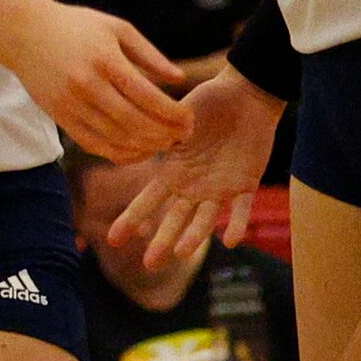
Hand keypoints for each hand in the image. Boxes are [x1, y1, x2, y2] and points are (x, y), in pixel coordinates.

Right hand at [0, 0, 190, 161]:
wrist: (24, 32)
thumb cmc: (76, 26)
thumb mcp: (116, 28)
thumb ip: (149, 54)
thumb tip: (180, 78)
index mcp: (105, 60)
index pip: (147, 96)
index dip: (173, 113)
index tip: (190, 119)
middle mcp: (87, 85)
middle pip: (135, 122)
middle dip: (165, 134)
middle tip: (184, 136)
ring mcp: (71, 104)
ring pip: (116, 138)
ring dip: (146, 147)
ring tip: (165, 144)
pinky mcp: (60, 117)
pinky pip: (94, 145)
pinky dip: (119, 153)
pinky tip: (138, 150)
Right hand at [111, 66, 284, 270]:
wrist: (246, 96)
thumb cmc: (209, 101)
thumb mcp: (178, 118)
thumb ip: (161, 135)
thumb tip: (136, 139)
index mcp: (174, 171)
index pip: (148, 200)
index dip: (132, 218)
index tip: (113, 239)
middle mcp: (194, 186)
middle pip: (175, 219)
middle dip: (162, 241)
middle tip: (149, 264)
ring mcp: (219, 188)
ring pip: (205, 219)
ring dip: (194, 236)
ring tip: (182, 253)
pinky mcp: (246, 184)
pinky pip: (242, 209)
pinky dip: (237, 224)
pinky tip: (230, 240)